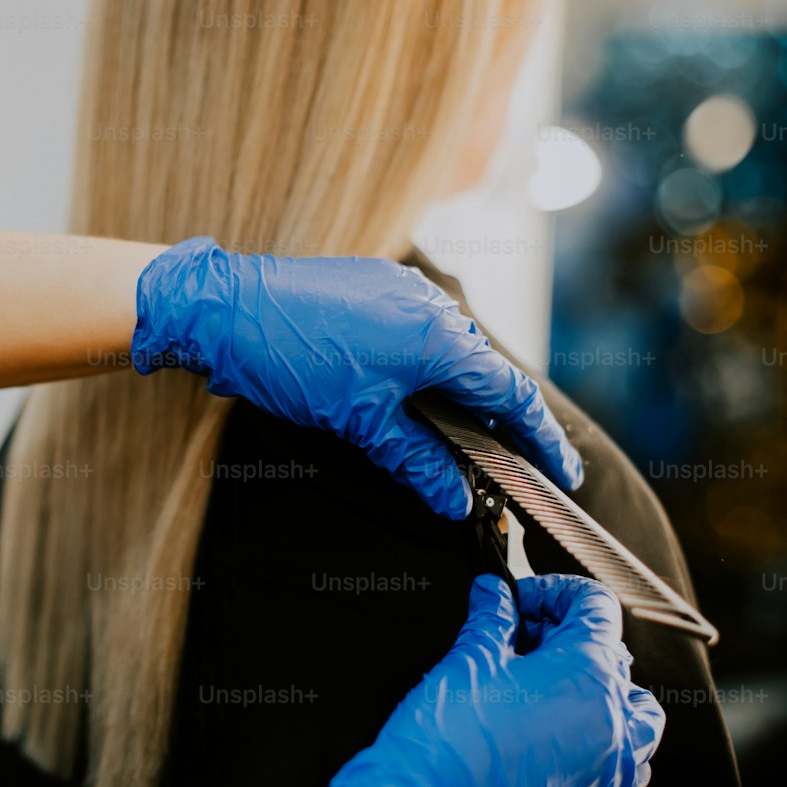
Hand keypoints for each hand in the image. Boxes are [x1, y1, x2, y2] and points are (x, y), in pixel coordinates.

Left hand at [131, 238, 582, 518]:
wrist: (224, 308)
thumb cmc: (291, 358)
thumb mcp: (360, 423)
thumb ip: (418, 461)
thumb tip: (456, 499)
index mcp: (439, 337)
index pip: (510, 394)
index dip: (540, 438)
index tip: (562, 472)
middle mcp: (431, 305)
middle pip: (487, 372)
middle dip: (502, 422)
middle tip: (514, 466)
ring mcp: (403, 291)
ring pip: (453, 353)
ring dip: (463, 395)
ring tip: (466, 440)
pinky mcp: (376, 287)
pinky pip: (423, 332)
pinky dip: (431, 369)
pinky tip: (418, 399)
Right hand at [326, 573, 665, 786]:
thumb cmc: (449, 740)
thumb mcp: (469, 659)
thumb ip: (492, 618)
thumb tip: (494, 594)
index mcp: (586, 673)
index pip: (596, 606)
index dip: (556, 592)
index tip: (521, 602)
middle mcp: (613, 719)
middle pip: (612, 654)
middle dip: (566, 637)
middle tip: (517, 640)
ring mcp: (612, 766)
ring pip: (635, 711)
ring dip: (602, 688)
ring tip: (552, 688)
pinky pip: (628, 762)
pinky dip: (608, 740)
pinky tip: (564, 735)